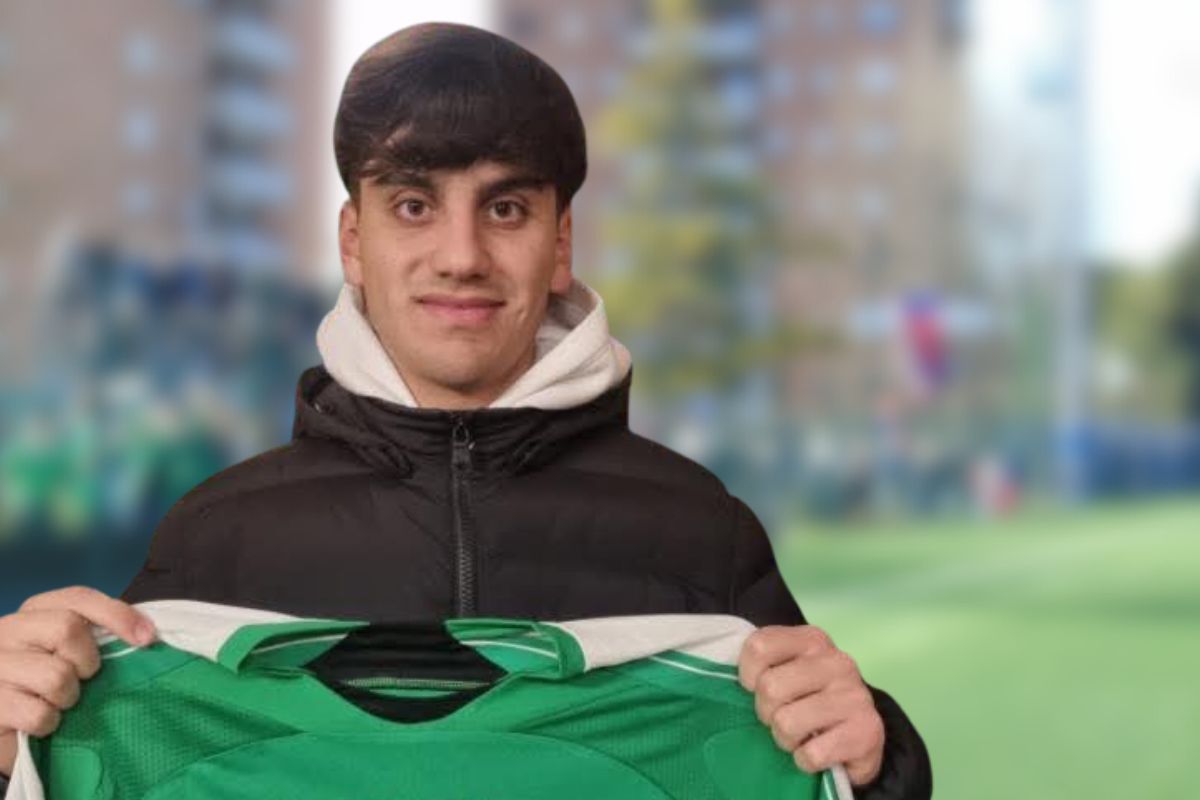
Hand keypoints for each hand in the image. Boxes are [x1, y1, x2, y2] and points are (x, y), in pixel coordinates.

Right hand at [0, 586, 155, 777]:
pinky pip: (39, 714)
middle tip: (82, 678)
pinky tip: (41, 721)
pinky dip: (49, 723)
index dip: (117, 614)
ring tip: (57, 701)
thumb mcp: (69, 652)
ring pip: (56, 676)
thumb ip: (98, 636)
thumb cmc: (44, 684)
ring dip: (68, 697)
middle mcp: (8, 630)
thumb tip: (147, 635)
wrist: (6, 721)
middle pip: (67, 628)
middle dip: (87, 660)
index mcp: (34, 611)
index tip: (147, 637)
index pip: (79, 597)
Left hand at [738, 625, 884, 786]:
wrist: (860, 735)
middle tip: (781, 718)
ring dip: (785, 740)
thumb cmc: (811, 699)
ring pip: (786, 723)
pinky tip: (817, 751)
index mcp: (813, 640)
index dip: (747, 675)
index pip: (758, 647)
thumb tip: (726, 677)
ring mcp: (855, 696)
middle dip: (766, 713)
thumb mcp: (788, 670)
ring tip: (799, 736)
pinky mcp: (867, 733)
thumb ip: (762, 664)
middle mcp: (837, 662)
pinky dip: (806, 760)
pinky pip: (811, 754)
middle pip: (769, 687)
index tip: (756, 688)